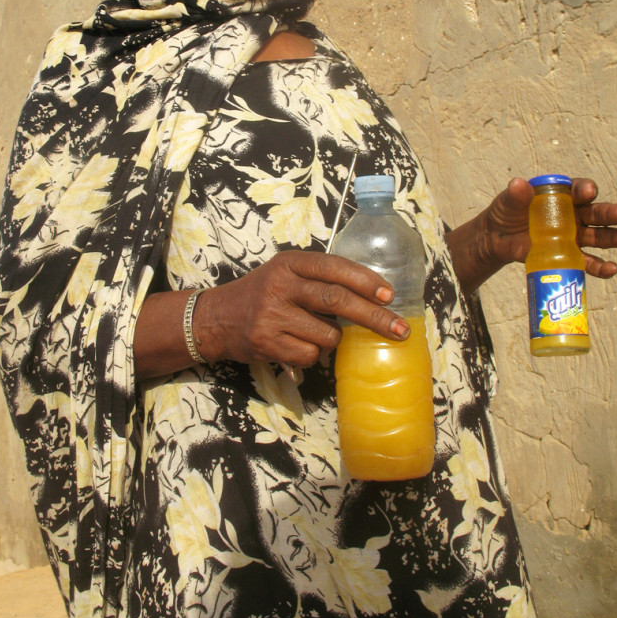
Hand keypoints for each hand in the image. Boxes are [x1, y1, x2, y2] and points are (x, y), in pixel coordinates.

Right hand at [195, 250, 408, 367]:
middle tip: (399, 329)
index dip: (365, 281)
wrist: (217, 318)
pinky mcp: (267, 342)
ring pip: (328, 334)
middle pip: (337, 300)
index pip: (334, 267)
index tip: (390, 295)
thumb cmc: (261, 295)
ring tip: (315, 333)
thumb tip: (372, 296)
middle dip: (374, 316)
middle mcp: (281, 285)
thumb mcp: (285, 273)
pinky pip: (310, 355)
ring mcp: (273, 314)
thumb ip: (319, 278)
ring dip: (332, 340)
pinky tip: (295, 345)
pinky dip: (312, 355)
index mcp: (290, 262)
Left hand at [448, 177, 616, 294]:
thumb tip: (519, 184)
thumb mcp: (507, 201)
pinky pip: (588, 262)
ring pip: (599, 236)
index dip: (584, 190)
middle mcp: (573, 214)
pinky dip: (600, 266)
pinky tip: (612, 268)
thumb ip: (515, 195)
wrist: (496, 238)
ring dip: (615, 237)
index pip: (578, 190)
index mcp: (561, 195)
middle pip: (596, 213)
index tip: (587, 192)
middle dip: (612, 213)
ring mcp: (573, 236)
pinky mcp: (568, 256)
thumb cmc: (506, 213)